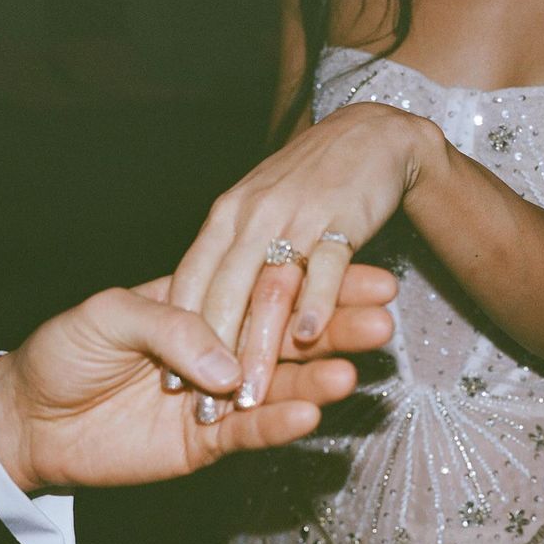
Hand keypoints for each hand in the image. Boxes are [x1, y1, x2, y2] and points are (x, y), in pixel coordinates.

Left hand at [0, 265, 395, 492]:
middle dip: (337, 326)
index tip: (366, 273)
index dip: (316, 283)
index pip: (268, 289)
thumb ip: (173, 326)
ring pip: (278, 385)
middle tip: (383, 319)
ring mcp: (217, 396)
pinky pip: (250, 433)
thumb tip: (228, 366)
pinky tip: (314, 412)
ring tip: (359, 367)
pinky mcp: (207, 443)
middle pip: (288, 335)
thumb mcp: (112, 314)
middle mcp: (219, 347)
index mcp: (201, 302)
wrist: (28, 416)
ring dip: (319, 376)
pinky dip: (279, 423)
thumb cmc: (63, 350)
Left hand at [170, 102, 434, 410]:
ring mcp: (297, 217)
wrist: (371, 134)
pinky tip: (308, 338)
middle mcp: (253, 217)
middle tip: (208, 408)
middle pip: (226, 294)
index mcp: (227, 216)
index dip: (180, 335)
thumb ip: (233, 254)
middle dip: (214, 356)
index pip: (193, 281)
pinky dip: (316, 303)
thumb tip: (211, 314)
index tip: (172, 385)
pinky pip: (325, 267)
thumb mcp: (258, 208)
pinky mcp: (341, 219)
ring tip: (252, 394)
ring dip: (259, 347)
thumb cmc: (311, 181)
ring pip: (269, 289)